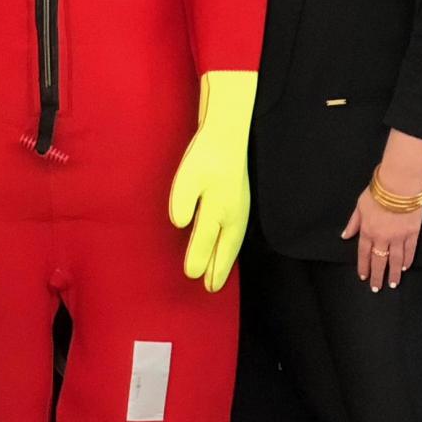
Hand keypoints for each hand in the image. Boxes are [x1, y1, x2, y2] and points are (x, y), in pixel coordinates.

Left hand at [166, 70, 255, 293]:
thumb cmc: (205, 156)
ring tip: (220, 275)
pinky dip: (232, 244)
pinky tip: (227, 246)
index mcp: (218, 211)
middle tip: (212, 288)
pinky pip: (237, 231)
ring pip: (234, 241)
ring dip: (226, 259)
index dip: (198, 260)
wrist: (228, 133)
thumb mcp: (187, 178)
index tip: (192, 276)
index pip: (205, 242)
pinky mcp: (240, 200)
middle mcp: (232, 214)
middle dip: (218, 268)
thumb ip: (183, 203)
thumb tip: (182, 225)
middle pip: (225, 248)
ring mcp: (240, 208)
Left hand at [342, 188, 421, 291]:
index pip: (364, 254)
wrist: (399, 185)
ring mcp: (399, 236)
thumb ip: (353, 223)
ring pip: (396, 260)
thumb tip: (345, 236)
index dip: (363, 267)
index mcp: (367, 231)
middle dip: (377, 276)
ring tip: (393, 284)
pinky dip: (408, 260)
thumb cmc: (378, 192)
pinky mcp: (413, 233)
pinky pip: (410, 250)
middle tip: (376, 288)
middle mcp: (382, 237)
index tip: (363, 277)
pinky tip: (406, 268)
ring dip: (394, 273)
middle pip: (379, 261)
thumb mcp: (359, 206)